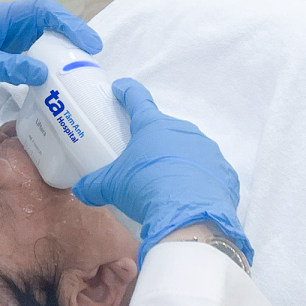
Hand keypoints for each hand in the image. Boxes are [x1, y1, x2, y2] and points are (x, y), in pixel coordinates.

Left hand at [0, 0, 100, 117]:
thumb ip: (10, 66)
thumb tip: (45, 73)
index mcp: (2, 16)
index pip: (45, 11)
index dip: (70, 23)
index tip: (89, 42)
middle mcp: (4, 26)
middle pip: (46, 27)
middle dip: (69, 41)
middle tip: (89, 63)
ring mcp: (0, 43)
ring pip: (37, 46)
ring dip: (55, 58)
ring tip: (75, 76)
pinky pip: (25, 61)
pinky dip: (39, 70)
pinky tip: (47, 86)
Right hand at [73, 78, 251, 263]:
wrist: (188, 216)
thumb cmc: (144, 188)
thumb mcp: (112, 187)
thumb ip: (94, 186)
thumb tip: (81, 191)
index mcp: (153, 126)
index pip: (137, 99)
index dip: (127, 92)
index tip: (121, 89)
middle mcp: (182, 130)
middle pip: (164, 129)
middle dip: (154, 141)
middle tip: (142, 161)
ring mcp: (207, 149)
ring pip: (188, 149)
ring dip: (177, 161)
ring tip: (167, 184)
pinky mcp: (224, 171)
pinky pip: (208, 172)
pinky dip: (198, 180)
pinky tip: (189, 196)